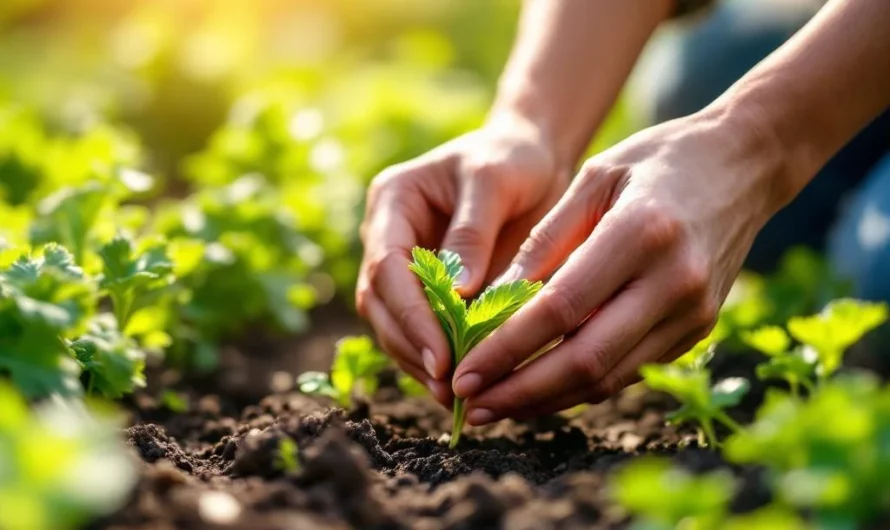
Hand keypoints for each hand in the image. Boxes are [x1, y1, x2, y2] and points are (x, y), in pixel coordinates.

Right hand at [356, 116, 570, 405]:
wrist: (529, 158)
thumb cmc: (511, 158)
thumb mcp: (493, 180)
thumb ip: (472, 232)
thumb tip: (458, 294)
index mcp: (392, 202)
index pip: (386, 267)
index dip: (410, 315)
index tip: (441, 354)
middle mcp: (387, 236)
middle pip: (380, 304)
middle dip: (412, 346)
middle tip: (449, 385)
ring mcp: (404, 265)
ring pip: (393, 324)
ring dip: (419, 361)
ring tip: (455, 396)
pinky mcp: (427, 288)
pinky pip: (421, 330)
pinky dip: (437, 358)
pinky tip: (462, 383)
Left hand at [452, 109, 787, 422]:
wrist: (745, 167)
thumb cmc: (657, 160)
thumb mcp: (594, 178)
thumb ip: (544, 240)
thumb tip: (490, 303)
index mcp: (642, 233)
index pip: (561, 310)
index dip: (507, 349)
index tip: (463, 371)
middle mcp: (674, 283)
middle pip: (585, 360)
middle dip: (520, 392)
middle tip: (471, 406)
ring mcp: (693, 314)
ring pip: (609, 379)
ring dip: (547, 400)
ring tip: (495, 405)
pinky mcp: (698, 330)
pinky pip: (629, 371)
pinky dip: (580, 386)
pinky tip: (540, 388)